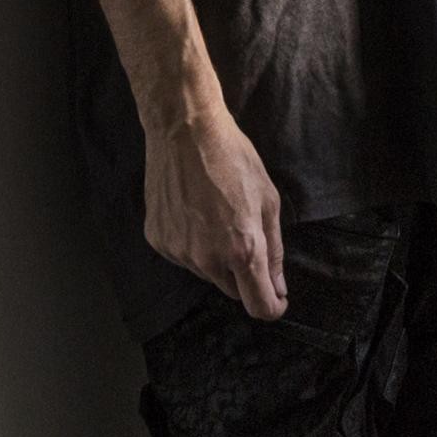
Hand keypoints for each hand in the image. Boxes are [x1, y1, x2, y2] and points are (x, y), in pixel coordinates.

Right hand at [143, 105, 288, 319]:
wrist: (184, 131)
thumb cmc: (233, 159)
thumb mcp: (268, 200)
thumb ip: (273, 250)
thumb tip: (277, 286)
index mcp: (242, 250)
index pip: (259, 305)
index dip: (272, 306)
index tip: (275, 297)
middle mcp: (208, 259)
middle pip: (232, 290)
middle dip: (243, 273)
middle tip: (242, 234)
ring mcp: (179, 252)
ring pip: (206, 272)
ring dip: (215, 256)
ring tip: (214, 215)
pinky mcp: (159, 241)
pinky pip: (182, 256)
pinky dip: (191, 243)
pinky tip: (192, 211)